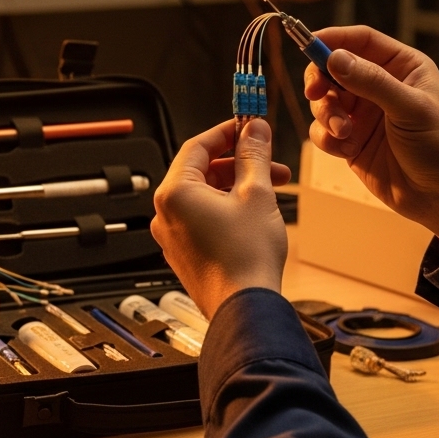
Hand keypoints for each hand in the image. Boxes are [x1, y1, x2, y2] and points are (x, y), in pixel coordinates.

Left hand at [150, 119, 290, 317]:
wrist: (245, 309)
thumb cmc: (246, 258)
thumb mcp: (257, 193)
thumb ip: (254, 155)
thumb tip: (255, 130)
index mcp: (175, 193)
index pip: (197, 146)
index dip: (227, 132)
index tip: (249, 127)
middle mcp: (166, 213)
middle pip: (201, 171)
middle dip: (238, 162)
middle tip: (269, 159)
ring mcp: (173, 236)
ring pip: (205, 195)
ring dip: (237, 185)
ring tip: (272, 188)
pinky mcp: (185, 253)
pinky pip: (203, 218)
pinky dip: (227, 208)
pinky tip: (255, 211)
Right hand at [305, 26, 438, 248]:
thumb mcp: (410, 109)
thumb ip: (372, 82)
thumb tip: (334, 58)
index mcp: (403, 67)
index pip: (361, 40)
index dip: (333, 39)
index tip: (308, 45)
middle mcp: (380, 86)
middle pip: (334, 68)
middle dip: (321, 81)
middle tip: (316, 93)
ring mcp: (364, 115)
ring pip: (325, 100)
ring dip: (326, 115)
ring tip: (344, 134)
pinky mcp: (353, 141)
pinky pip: (324, 131)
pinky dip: (327, 139)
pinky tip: (347, 150)